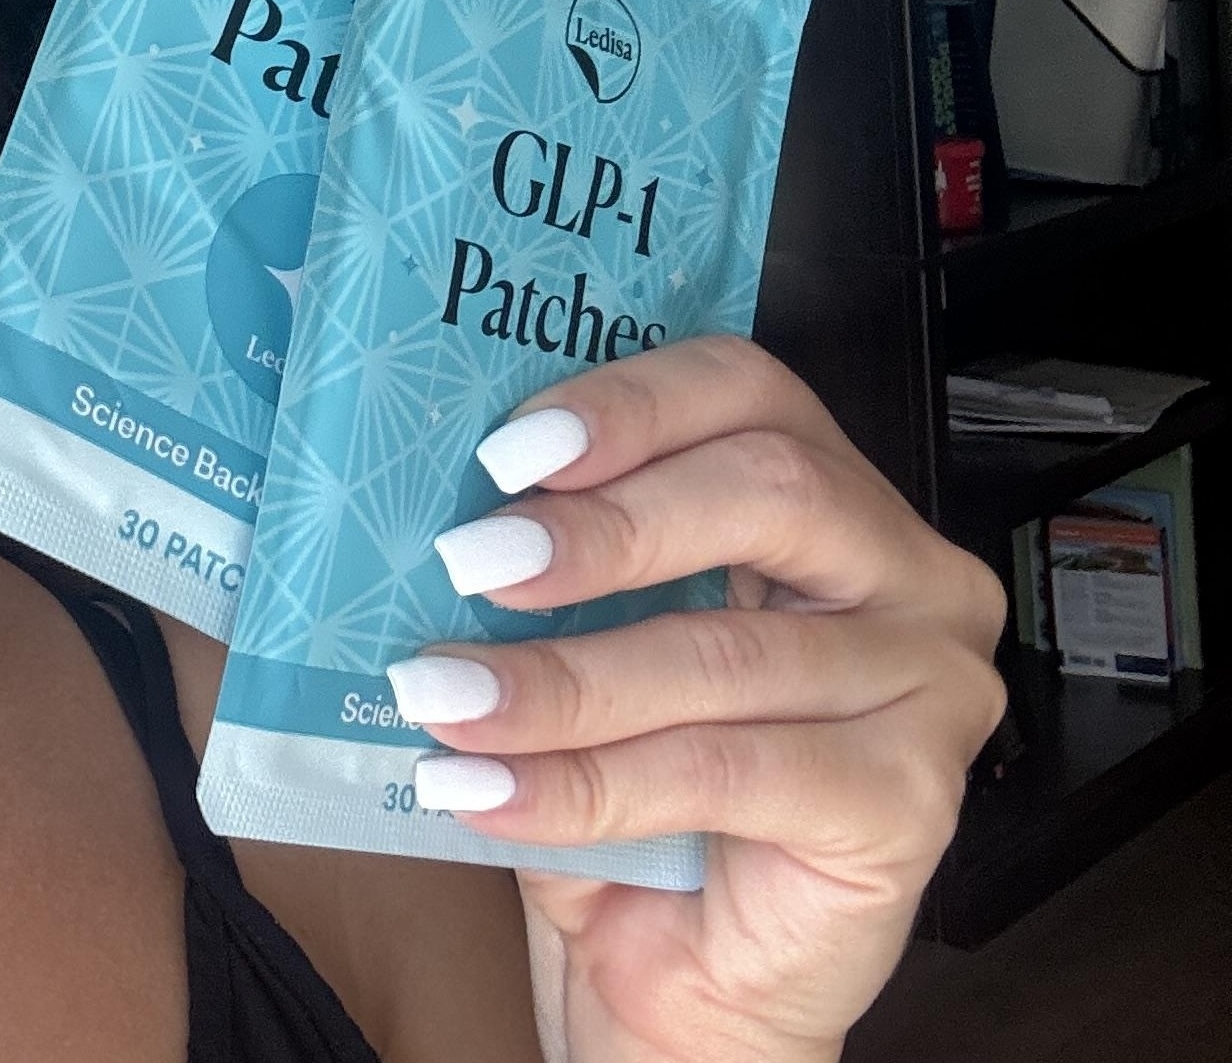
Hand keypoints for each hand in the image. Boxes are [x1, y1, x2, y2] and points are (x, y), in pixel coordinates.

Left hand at [386, 335, 1006, 1062]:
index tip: (505, 452)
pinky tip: (486, 790)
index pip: (746, 389)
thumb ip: (546, 559)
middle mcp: (908, 574)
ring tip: (443, 697)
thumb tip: (435, 499)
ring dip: (559, 679)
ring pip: (725, 652)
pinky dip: (586, 785)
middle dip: (603, 526)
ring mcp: (931, 688)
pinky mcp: (914, 804)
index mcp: (829, 494)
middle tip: (474, 563)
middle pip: (768, 490)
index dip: (627, 406)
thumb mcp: (581, 640)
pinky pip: (727, 773)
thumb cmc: (629, 785)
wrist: (675, 975)